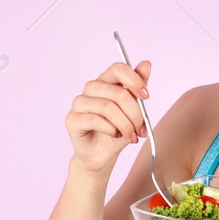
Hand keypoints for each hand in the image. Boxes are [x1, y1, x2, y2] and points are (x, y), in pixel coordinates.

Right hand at [65, 59, 151, 175]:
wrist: (102, 155)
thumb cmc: (117, 131)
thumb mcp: (133, 111)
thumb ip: (138, 88)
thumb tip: (147, 64)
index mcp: (105, 81)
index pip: (118, 69)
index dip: (134, 80)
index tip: (146, 96)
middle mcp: (91, 89)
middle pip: (118, 93)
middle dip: (135, 114)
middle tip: (141, 129)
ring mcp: (79, 103)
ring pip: (108, 108)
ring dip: (125, 125)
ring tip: (131, 136)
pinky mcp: (72, 119)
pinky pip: (95, 120)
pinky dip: (111, 129)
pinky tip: (115, 135)